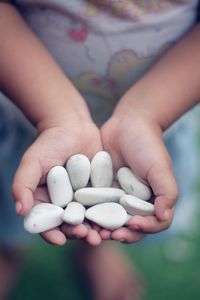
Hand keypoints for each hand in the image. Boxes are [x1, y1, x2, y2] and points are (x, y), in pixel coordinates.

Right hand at [12, 115, 102, 245]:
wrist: (72, 127)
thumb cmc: (49, 143)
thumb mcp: (32, 162)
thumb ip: (22, 185)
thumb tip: (21, 211)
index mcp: (46, 201)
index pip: (47, 223)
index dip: (52, 234)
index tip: (60, 240)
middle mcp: (65, 203)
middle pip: (71, 224)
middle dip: (80, 234)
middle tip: (90, 238)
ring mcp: (83, 198)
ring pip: (90, 218)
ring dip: (97, 228)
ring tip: (106, 234)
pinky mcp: (99, 191)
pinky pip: (105, 204)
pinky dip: (110, 213)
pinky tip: (118, 219)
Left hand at [100, 103, 177, 242]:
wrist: (127, 124)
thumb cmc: (148, 145)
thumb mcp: (160, 167)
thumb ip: (166, 192)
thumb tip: (163, 216)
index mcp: (152, 201)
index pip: (152, 223)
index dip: (144, 228)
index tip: (132, 224)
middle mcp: (134, 202)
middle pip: (128, 226)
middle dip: (119, 234)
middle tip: (108, 236)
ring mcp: (115, 197)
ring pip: (109, 220)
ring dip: (101, 228)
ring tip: (91, 231)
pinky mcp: (99, 190)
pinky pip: (93, 205)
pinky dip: (88, 213)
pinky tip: (80, 216)